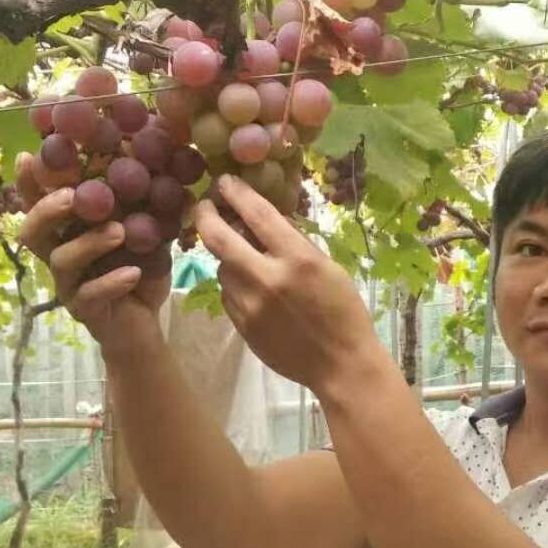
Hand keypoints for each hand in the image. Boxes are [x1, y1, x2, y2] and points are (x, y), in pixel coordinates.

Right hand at [15, 152, 167, 354]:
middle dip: (47, 209)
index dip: (29, 182)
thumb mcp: (145, 231)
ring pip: (61, 260)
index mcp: (67, 231)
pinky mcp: (83, 310)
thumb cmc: (138, 269)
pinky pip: (89, 295)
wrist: (144, 323)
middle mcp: (59, 254)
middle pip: (32, 231)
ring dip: (88, 242)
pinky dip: (110, 282)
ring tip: (119, 232)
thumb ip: (145, 202)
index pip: (39, 203)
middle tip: (72, 195)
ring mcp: (68, 284)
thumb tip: (166, 161)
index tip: (29, 155)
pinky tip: (132, 273)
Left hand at [193, 174, 386, 393]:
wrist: (340, 365)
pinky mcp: (241, 326)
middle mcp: (267, 279)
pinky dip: (234, 283)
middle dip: (206, 216)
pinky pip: (227, 294)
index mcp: (297, 259)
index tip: (225, 182)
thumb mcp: (327, 267)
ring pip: (222, 268)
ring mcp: (250, 306)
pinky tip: (252, 287)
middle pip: (220, 239)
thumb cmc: (343, 311)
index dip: (237, 193)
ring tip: (243, 255)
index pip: (258, 215)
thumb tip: (263, 220)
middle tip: (204, 206)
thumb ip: (294, 243)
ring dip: (227, 256)